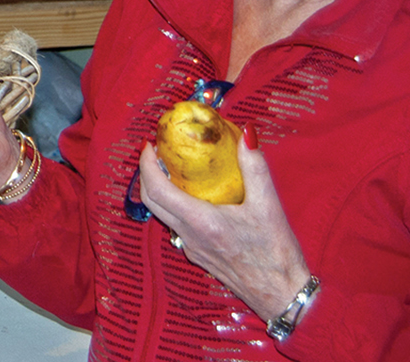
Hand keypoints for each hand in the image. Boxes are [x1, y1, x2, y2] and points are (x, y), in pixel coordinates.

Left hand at [138, 134, 310, 319]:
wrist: (283, 296)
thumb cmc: (277, 254)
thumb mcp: (269, 206)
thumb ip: (255, 168)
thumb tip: (247, 134)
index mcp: (201, 222)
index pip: (157, 190)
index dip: (147, 165)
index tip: (151, 145)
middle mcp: (189, 236)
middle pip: (151, 201)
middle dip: (148, 174)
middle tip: (159, 154)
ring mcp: (192, 248)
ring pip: (163, 214)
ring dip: (161, 190)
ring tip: (174, 170)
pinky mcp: (199, 255)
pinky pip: (177, 226)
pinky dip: (175, 206)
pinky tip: (194, 196)